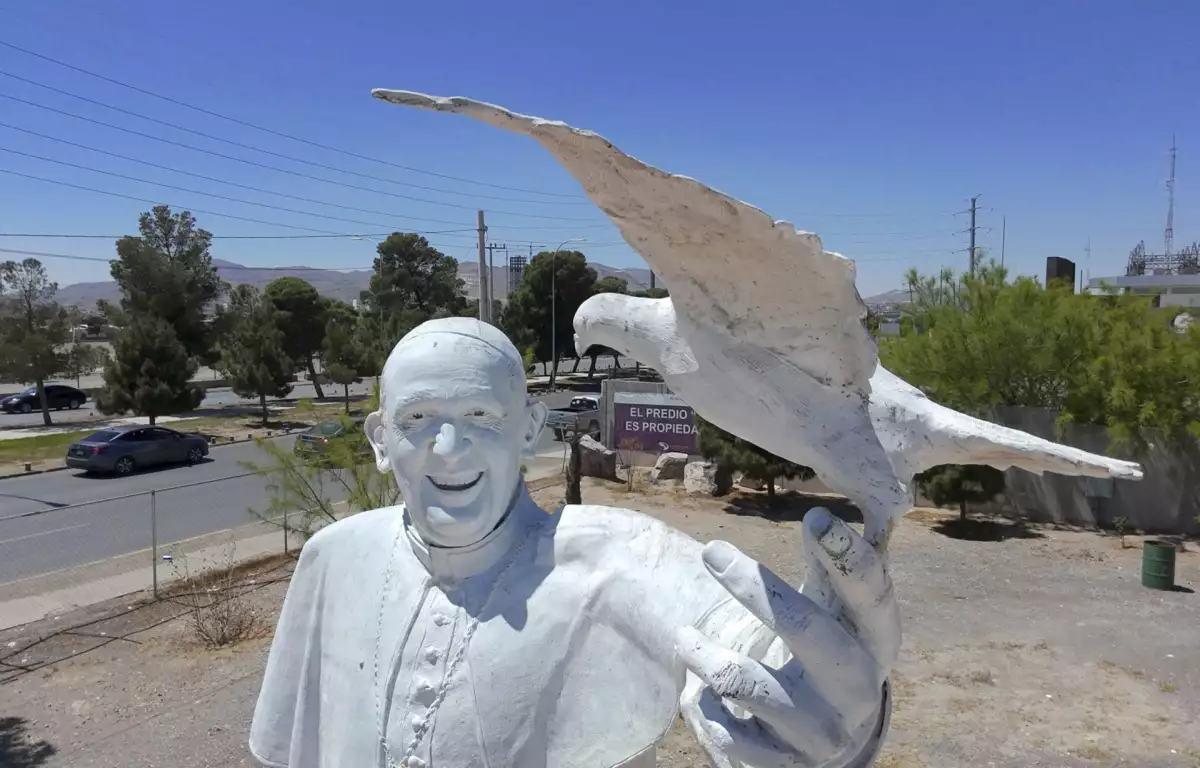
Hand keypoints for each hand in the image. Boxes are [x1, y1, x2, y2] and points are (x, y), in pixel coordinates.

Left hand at [676, 508, 899, 767]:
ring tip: (683, 637)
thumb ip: (828, 568)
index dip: (847, 557)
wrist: (829, 742)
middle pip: (807, 629)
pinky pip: (727, 731)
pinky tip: (700, 694)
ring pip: (748, 682)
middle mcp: (860, 689)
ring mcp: (825, 734)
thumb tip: (820, 515)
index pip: (871, 595)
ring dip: (704, 655)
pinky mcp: (787, 766)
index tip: (814, 516)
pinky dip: (704, 706)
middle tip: (711, 551)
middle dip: (754, 587)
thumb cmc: (827, 651)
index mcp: (878, 642)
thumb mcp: (835, 611)